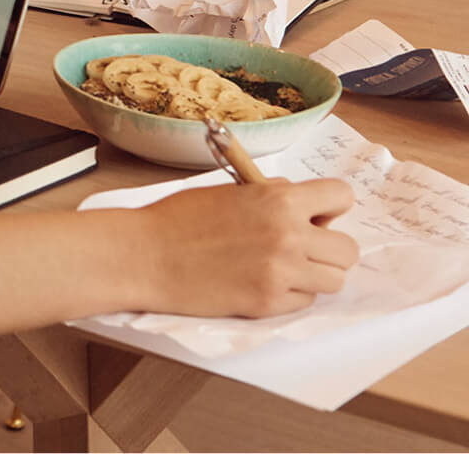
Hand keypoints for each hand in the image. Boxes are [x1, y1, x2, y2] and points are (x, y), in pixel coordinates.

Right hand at [139, 179, 358, 318]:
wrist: (146, 254)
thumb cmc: (178, 219)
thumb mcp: (229, 192)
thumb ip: (271, 195)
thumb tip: (304, 207)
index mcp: (278, 199)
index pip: (340, 197)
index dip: (330, 208)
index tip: (314, 216)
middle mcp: (288, 235)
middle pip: (348, 249)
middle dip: (328, 249)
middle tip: (300, 248)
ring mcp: (281, 272)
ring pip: (334, 280)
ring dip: (314, 275)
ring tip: (281, 268)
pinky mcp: (269, 302)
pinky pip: (306, 302)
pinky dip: (290, 295)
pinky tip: (259, 282)